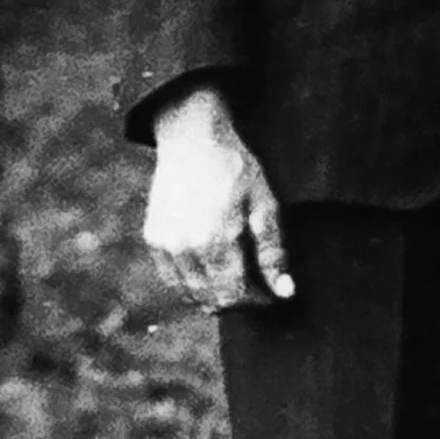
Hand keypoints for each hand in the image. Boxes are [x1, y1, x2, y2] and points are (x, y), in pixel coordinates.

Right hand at [143, 82, 291, 308]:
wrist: (193, 138)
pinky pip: (172, 278)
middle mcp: (184, 248)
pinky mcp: (153, 238)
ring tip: (235, 275)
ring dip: (213, 293)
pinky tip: (211, 266)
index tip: (270, 291)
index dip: (255, 300)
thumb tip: (285, 293)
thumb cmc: (236, 168)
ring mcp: (164, 244)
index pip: (233, 296)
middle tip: (255, 282)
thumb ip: (273, 252)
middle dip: (236, 298)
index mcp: (215, 241)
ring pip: (190, 293)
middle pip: (211, 298)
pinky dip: (192, 281)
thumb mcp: (265, 203)